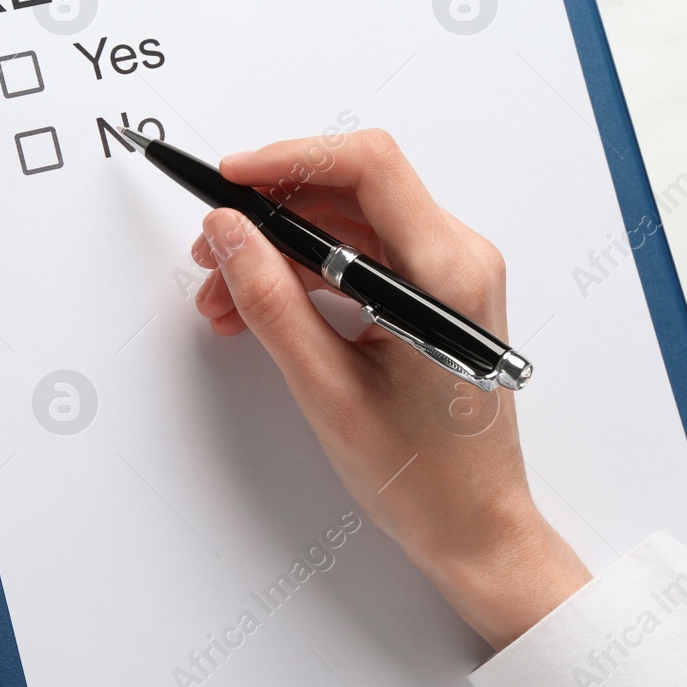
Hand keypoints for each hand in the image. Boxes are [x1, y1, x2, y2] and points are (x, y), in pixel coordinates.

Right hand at [191, 130, 589, 649]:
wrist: (476, 528)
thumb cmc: (424, 476)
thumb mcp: (327, 388)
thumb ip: (271, 301)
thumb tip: (228, 232)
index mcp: (448, 272)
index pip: (368, 166)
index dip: (291, 158)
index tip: (229, 178)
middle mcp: (458, 259)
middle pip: (352, 190)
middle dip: (271, 211)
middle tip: (210, 249)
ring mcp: (449, 275)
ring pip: (348, 224)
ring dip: (281, 247)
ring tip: (222, 293)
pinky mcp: (434, 295)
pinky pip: (362, 256)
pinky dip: (307, 272)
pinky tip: (258, 305)